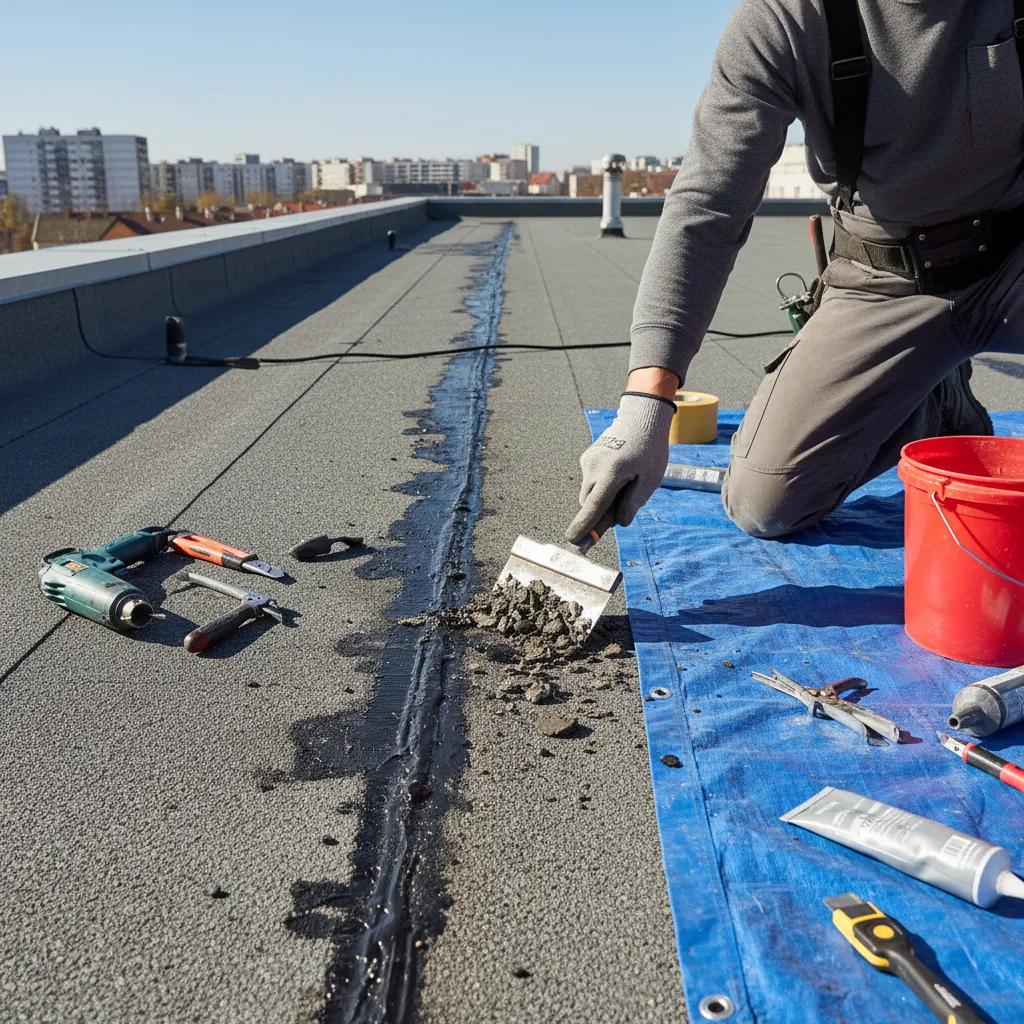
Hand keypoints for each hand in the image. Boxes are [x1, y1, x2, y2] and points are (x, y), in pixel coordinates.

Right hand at [565, 392, 675, 544]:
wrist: (641, 419)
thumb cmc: (650, 450)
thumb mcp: (650, 480)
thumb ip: (633, 503)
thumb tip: (619, 522)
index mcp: (612, 473)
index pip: (594, 507)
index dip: (584, 527)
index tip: (573, 541)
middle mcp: (594, 467)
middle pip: (589, 503)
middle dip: (599, 514)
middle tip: (620, 514)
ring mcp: (588, 461)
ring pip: (590, 492)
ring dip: (603, 498)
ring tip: (627, 483)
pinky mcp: (587, 458)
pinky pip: (591, 480)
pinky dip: (602, 485)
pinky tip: (620, 473)